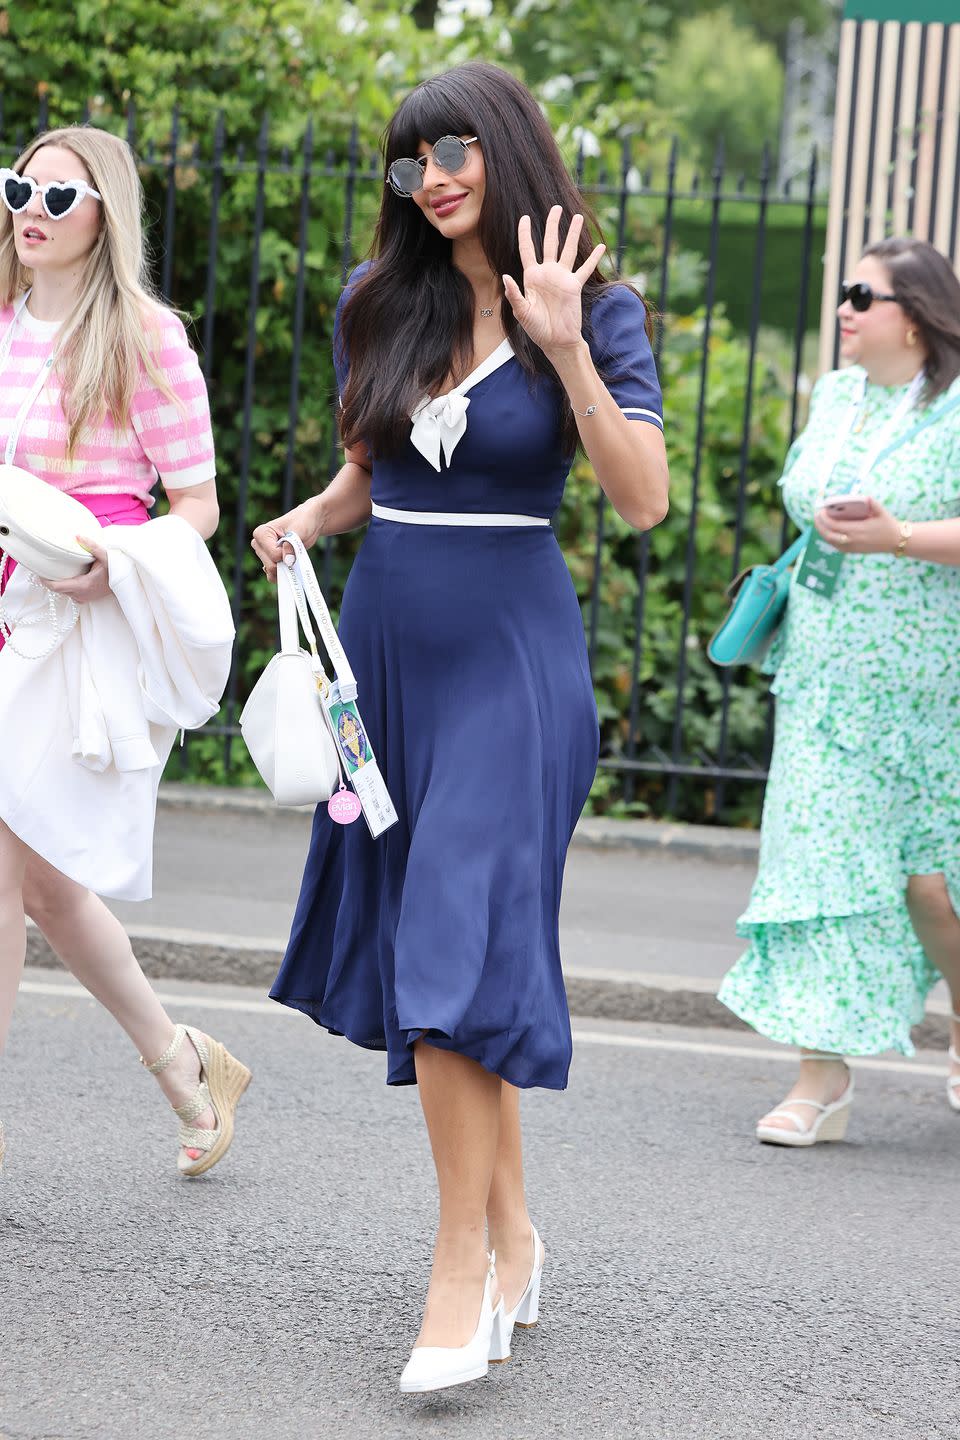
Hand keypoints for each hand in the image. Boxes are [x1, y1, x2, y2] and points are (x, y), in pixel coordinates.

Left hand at [41, 537, 110, 602]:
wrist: (128, 582)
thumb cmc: (117, 570)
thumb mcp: (106, 556)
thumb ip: (92, 546)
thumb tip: (77, 536)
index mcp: (82, 585)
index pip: (55, 587)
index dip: (44, 580)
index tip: (39, 571)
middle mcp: (81, 594)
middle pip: (57, 590)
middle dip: (50, 580)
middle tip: (45, 567)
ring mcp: (84, 598)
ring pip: (64, 593)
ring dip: (58, 584)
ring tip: (55, 571)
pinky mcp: (87, 599)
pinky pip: (71, 595)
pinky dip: (67, 588)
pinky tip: (69, 578)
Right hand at [251, 496, 323, 582]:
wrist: (309, 523)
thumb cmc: (303, 522)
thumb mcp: (298, 530)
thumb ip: (291, 545)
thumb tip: (287, 561)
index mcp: (261, 533)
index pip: (273, 554)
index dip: (286, 553)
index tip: (293, 542)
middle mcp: (258, 544)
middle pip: (271, 566)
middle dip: (286, 563)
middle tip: (294, 551)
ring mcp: (263, 554)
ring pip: (272, 572)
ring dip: (286, 569)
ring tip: (293, 556)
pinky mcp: (270, 561)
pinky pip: (273, 576)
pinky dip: (284, 574)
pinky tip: (290, 565)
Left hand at [502, 206, 604, 359]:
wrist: (556, 341)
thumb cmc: (537, 329)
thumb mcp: (522, 312)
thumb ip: (514, 295)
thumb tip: (506, 277)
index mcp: (532, 276)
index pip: (527, 249)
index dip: (525, 233)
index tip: (525, 218)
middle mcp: (547, 273)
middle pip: (550, 242)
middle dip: (552, 225)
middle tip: (556, 208)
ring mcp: (562, 278)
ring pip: (568, 250)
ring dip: (573, 234)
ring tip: (578, 218)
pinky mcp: (575, 286)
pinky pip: (585, 269)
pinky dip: (594, 258)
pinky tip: (601, 246)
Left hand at [814, 497, 899, 554]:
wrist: (895, 541)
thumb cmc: (887, 524)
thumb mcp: (882, 512)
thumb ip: (873, 503)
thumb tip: (865, 497)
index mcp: (858, 530)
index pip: (835, 525)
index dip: (825, 519)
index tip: (821, 510)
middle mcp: (853, 540)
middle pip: (829, 534)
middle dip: (819, 525)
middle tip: (816, 515)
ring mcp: (851, 547)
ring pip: (830, 541)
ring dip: (822, 531)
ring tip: (819, 521)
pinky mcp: (851, 551)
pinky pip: (835, 545)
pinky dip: (828, 537)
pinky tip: (826, 529)